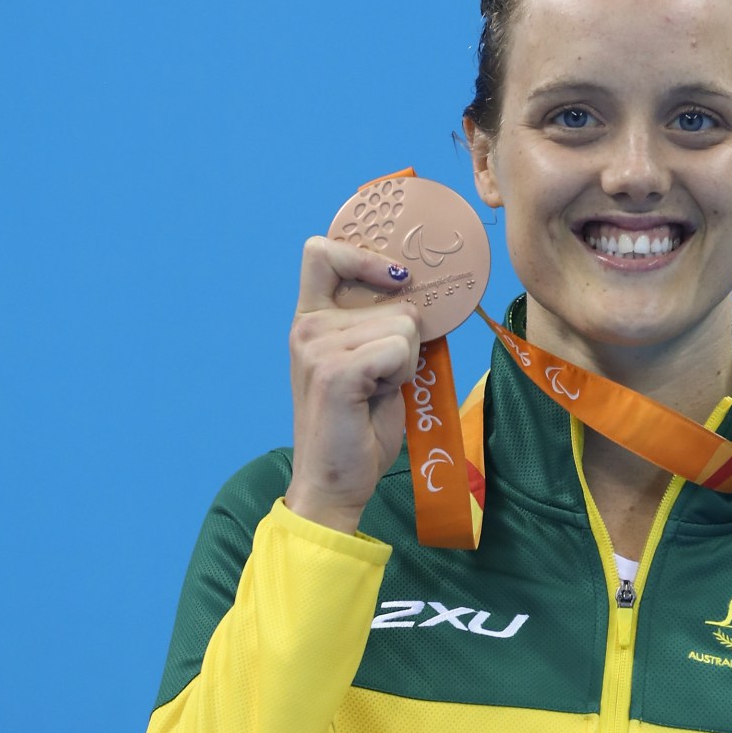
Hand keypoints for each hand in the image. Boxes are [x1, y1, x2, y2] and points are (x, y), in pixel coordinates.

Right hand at [284, 236, 420, 533]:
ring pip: (404, 324)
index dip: (366, 256)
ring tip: (376, 390)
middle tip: (381, 375)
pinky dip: (402, 373)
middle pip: (393, 296)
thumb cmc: (358, 424)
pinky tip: (377, 396)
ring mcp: (316, 346)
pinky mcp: (335, 371)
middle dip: (406, 336)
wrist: (334, 481)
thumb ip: (384, 323)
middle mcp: (307, 326)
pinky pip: (400, 348)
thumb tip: (423, 293)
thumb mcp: (372, 362)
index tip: (396, 279)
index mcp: (310, 318)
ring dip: (405, 360)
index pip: (322, 251)